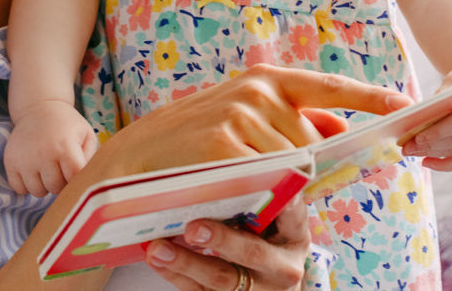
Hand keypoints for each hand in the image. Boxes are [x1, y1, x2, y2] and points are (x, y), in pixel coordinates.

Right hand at [3, 100, 97, 196]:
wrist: (38, 107)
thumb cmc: (66, 125)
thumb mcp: (86, 134)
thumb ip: (91, 159)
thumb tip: (87, 181)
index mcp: (65, 146)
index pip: (74, 179)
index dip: (77, 179)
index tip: (75, 170)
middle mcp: (43, 154)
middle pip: (56, 188)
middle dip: (61, 182)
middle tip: (61, 167)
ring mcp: (25, 160)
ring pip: (38, 192)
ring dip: (44, 185)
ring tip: (47, 168)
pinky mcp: (10, 162)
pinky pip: (20, 189)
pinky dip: (27, 185)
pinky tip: (34, 171)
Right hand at [100, 64, 412, 176]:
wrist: (132, 162)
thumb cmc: (192, 144)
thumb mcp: (244, 122)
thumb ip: (292, 123)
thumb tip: (341, 132)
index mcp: (265, 80)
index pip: (330, 88)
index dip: (369, 98)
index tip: (405, 105)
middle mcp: (257, 92)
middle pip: (314, 144)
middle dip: (305, 169)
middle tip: (265, 179)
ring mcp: (240, 117)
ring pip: (292, 168)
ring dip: (276, 188)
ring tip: (236, 185)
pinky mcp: (224, 147)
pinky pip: (267, 183)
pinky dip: (260, 197)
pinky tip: (236, 195)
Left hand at [145, 199, 310, 289]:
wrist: (271, 286)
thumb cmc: (268, 243)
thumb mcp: (277, 226)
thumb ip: (261, 204)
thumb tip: (223, 172)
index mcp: (295, 238)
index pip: (294, 217)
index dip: (287, 204)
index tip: (277, 192)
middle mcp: (281, 268)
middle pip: (251, 253)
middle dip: (221, 239)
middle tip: (194, 227)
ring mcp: (256, 290)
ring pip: (221, 278)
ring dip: (186, 262)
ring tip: (158, 247)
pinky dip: (174, 274)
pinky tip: (156, 258)